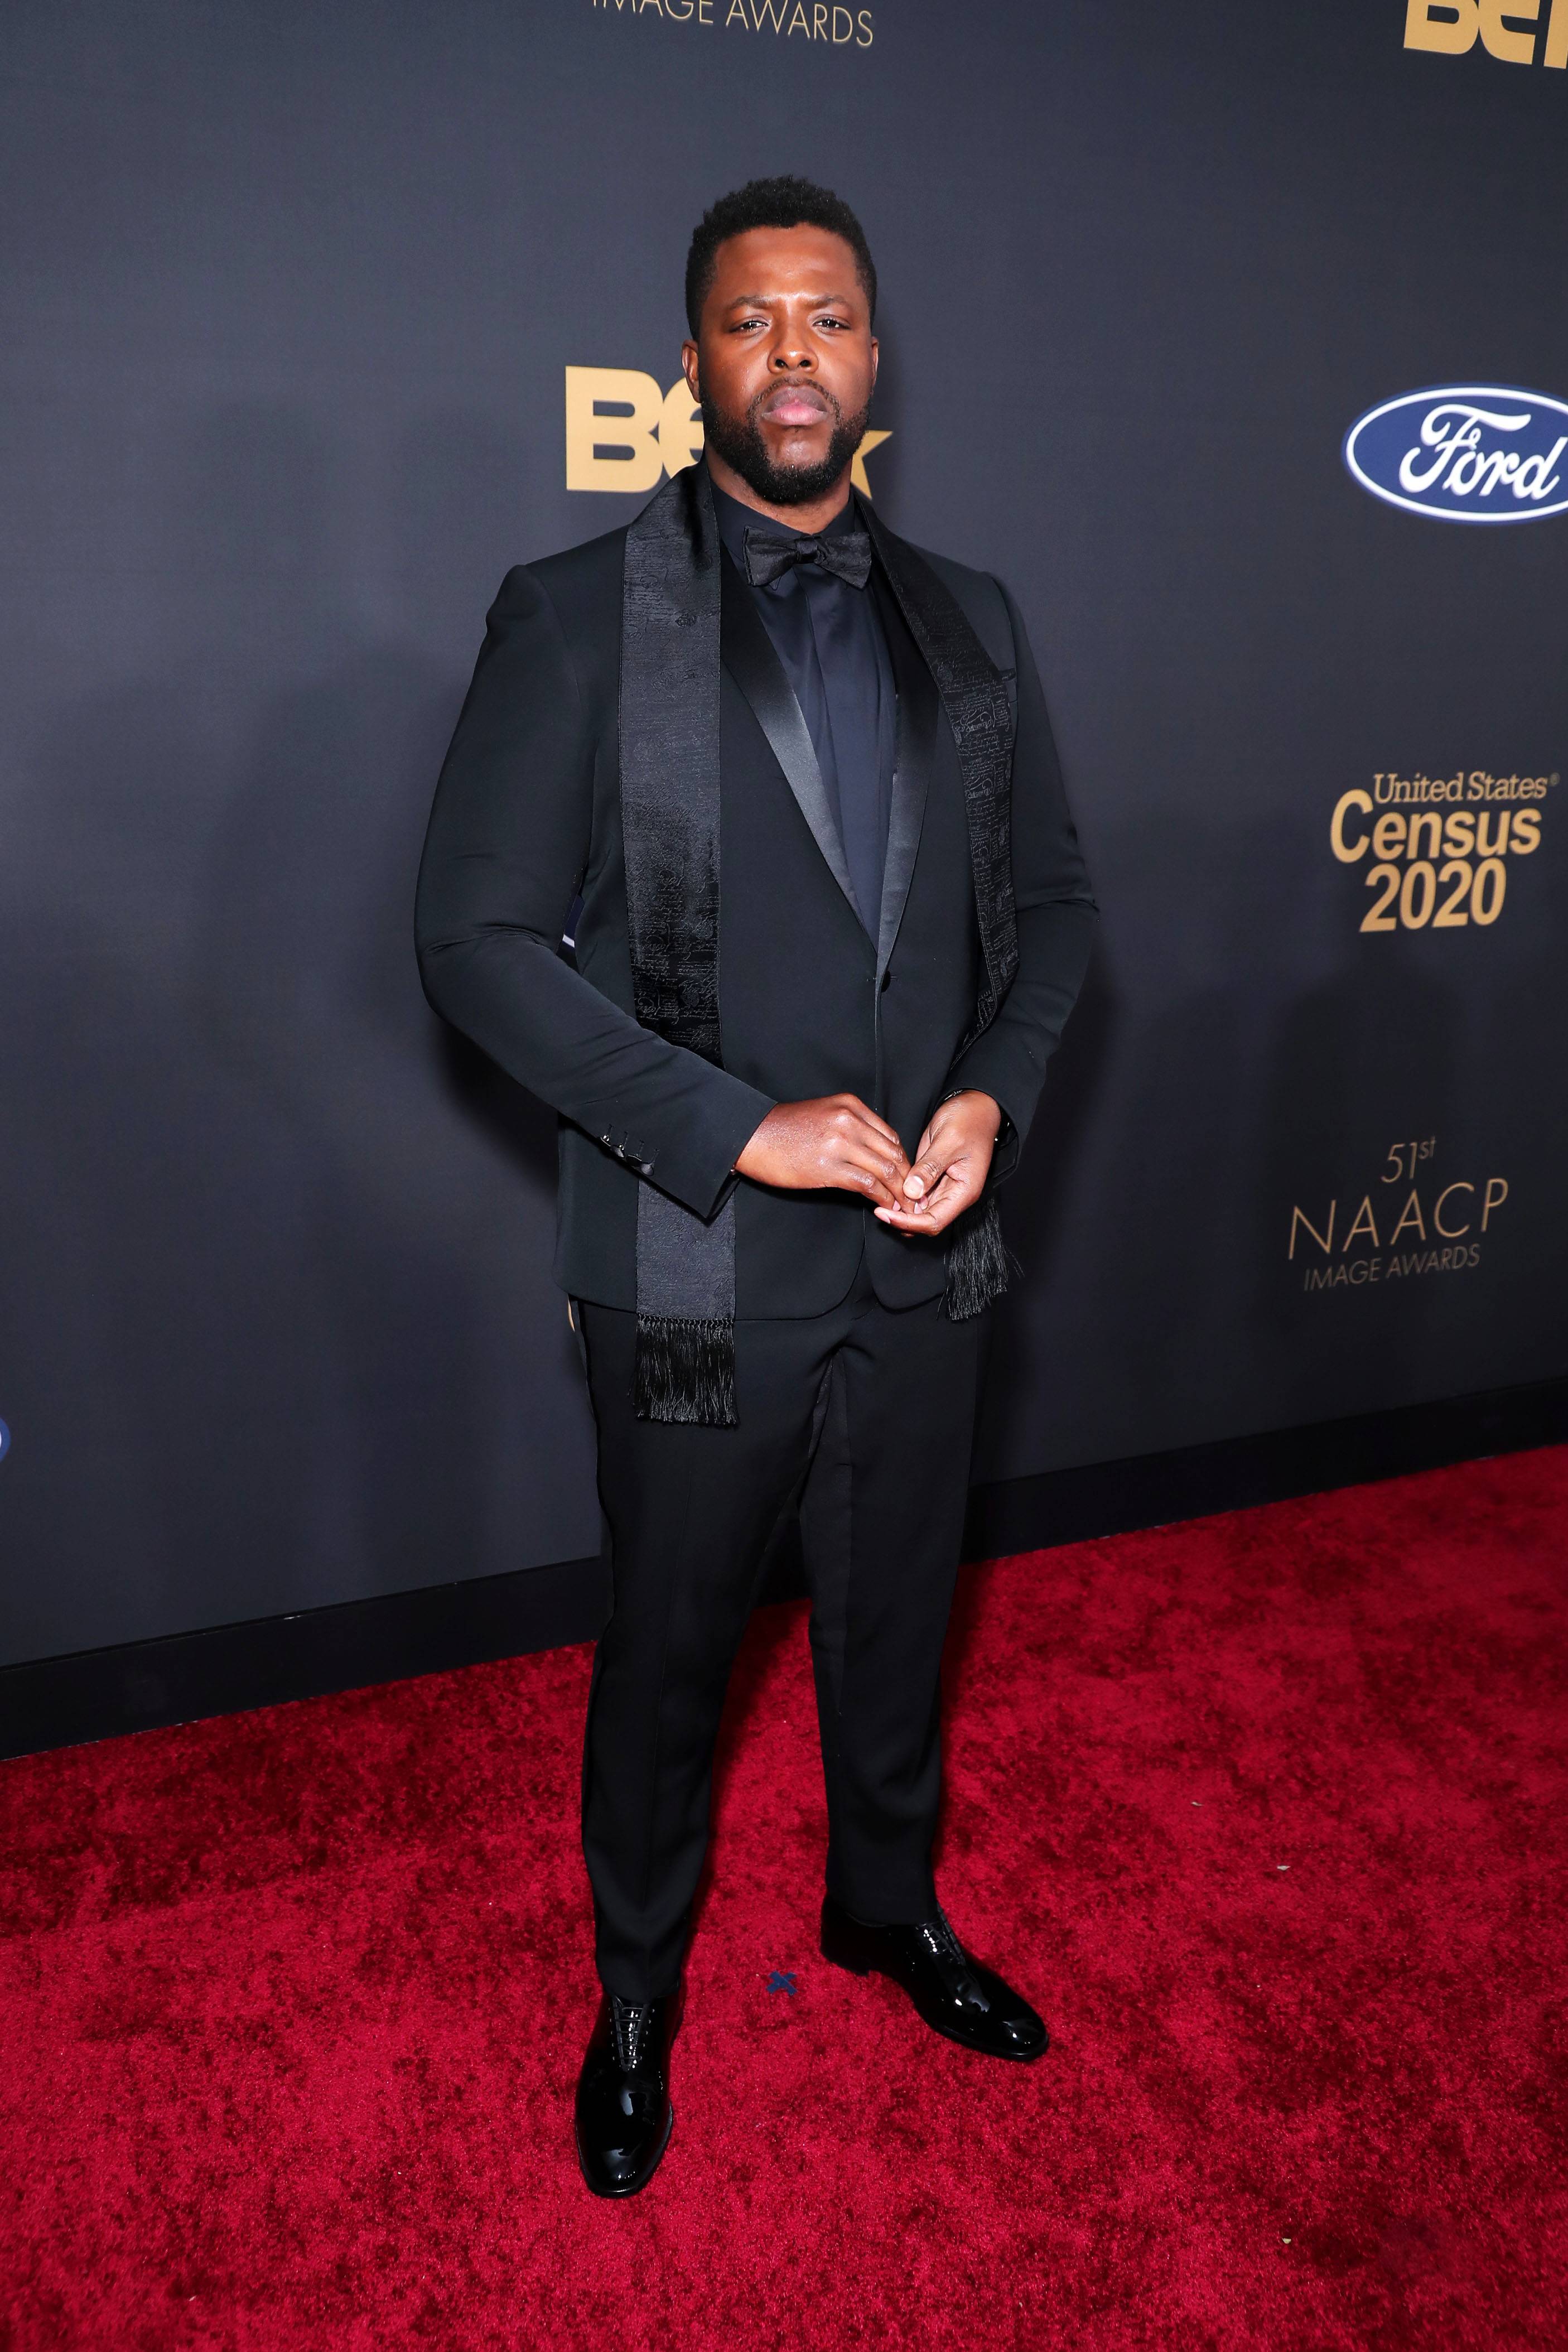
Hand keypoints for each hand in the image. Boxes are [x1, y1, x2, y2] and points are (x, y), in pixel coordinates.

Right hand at [735, 1095, 911, 1210]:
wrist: (750, 1136)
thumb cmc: (782, 1130)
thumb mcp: (823, 1115)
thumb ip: (850, 1127)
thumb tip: (873, 1153)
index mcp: (850, 1106)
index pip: (890, 1135)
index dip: (903, 1161)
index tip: (906, 1178)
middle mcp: (849, 1120)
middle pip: (893, 1152)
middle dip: (908, 1179)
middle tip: (915, 1198)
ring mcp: (839, 1143)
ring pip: (885, 1169)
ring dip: (900, 1193)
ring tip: (906, 1208)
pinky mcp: (829, 1167)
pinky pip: (867, 1184)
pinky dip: (882, 1199)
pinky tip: (885, 1208)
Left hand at [873, 1091, 1000, 1236]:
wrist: (975, 1107)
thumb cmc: (969, 1121)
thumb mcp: (948, 1141)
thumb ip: (930, 1168)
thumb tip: (912, 1192)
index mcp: (964, 1191)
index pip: (934, 1221)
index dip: (908, 1222)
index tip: (885, 1213)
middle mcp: (955, 1195)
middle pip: (926, 1221)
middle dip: (902, 1220)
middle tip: (878, 1209)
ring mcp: (944, 1188)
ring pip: (920, 1211)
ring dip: (901, 1210)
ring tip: (879, 1200)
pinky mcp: (934, 1178)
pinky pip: (918, 1196)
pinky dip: (903, 1197)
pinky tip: (888, 1189)